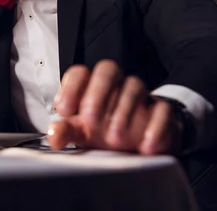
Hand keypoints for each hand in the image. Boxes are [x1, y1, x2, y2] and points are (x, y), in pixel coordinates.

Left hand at [47, 60, 182, 154]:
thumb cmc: (104, 132)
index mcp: (91, 86)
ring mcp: (141, 96)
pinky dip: (154, 127)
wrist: (139, 145)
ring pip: (134, 86)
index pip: (80, 72)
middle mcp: (116, 85)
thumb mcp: (81, 133)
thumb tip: (53, 134)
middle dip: (97, 92)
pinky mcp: (162, 112)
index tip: (64, 110)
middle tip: (90, 119)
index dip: (71, 87)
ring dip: (122, 112)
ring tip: (113, 139)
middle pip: (108, 69)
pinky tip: (145, 145)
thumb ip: (65, 131)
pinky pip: (162, 110)